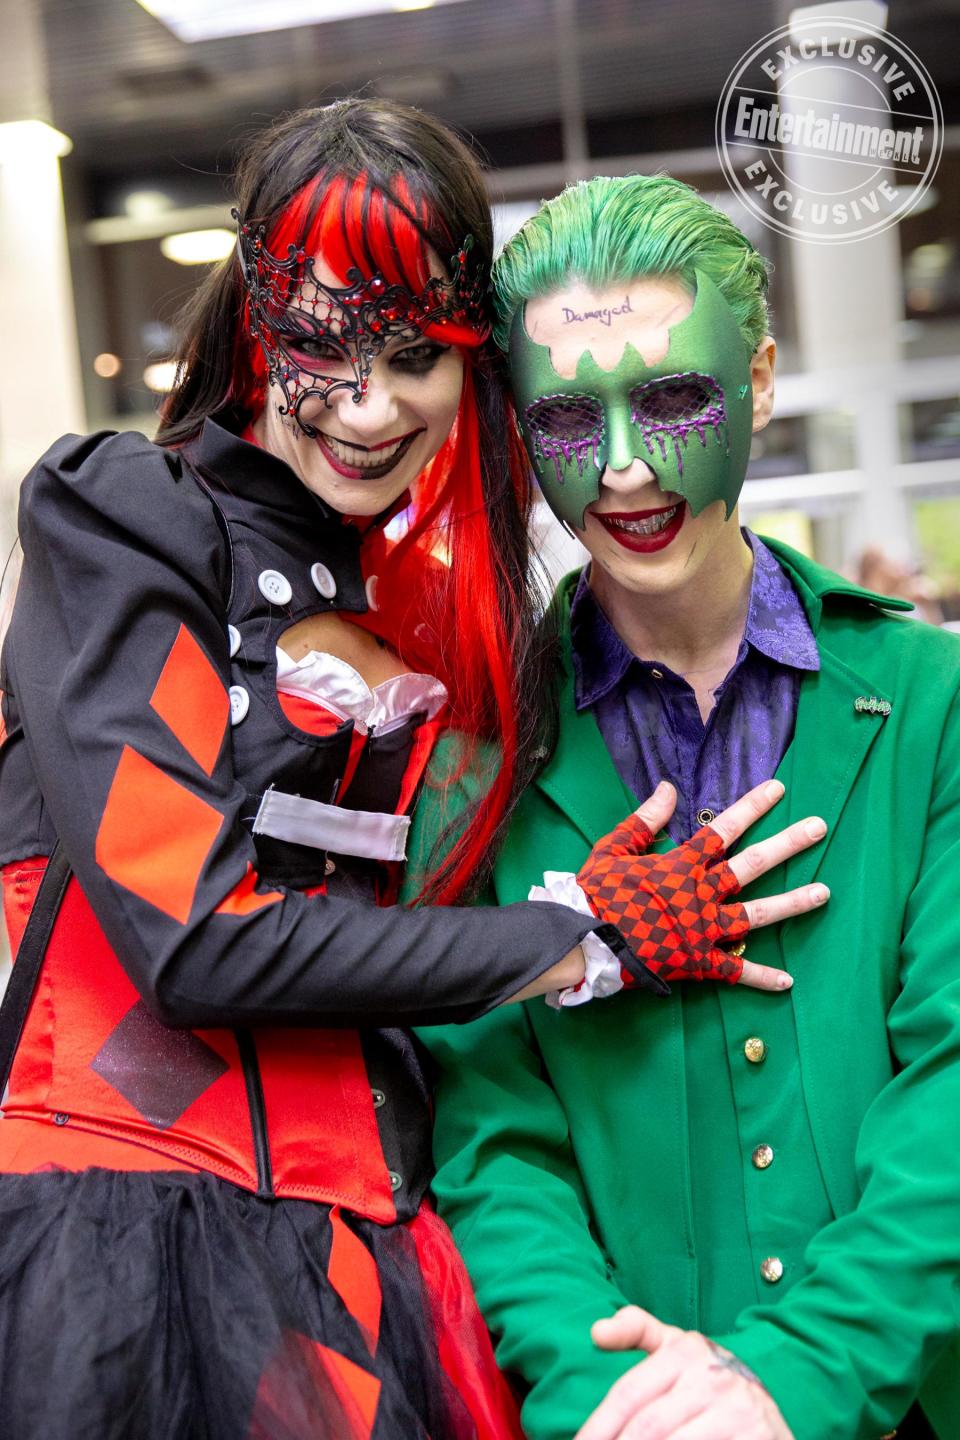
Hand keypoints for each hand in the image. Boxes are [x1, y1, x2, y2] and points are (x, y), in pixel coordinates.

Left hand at [576, 1305, 793, 1439]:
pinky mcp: (756, 1437)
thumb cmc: (707, 1379)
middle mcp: (713, 1376)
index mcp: (686, 1349)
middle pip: (647, 1428)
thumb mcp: (677, 1346)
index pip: (628, 1395)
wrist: (772, 1407)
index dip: (598, 1428)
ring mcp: (738, 1410)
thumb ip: (636, 1329)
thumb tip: (595, 1331)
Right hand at [577, 779, 827, 990]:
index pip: (723, 829)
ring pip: (756, 915)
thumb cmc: (595, 894)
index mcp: (680, 865)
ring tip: (824, 893)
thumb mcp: (613, 849)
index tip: (778, 790)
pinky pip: (734, 970)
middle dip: (787, 844)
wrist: (585, 943)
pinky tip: (788, 981)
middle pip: (752, 865)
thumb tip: (669, 789)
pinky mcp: (698, 962)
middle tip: (819, 828)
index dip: (752, 807)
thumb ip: (644, 820)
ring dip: (791, 904)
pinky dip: (760, 977)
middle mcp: (700, 894)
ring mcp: (703, 929)